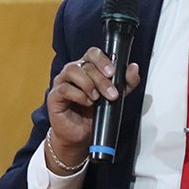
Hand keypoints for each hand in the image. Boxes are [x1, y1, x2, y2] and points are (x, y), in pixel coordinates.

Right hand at [45, 47, 140, 168]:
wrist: (80, 135)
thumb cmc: (94, 113)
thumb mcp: (115, 97)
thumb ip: (126, 83)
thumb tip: (134, 68)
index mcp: (88, 68)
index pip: (93, 53)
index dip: (103, 60)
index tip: (112, 73)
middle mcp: (74, 72)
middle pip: (86, 63)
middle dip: (102, 79)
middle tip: (111, 94)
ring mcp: (62, 82)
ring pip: (73, 70)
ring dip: (88, 84)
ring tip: (96, 98)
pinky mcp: (54, 96)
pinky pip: (65, 88)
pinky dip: (79, 95)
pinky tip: (87, 102)